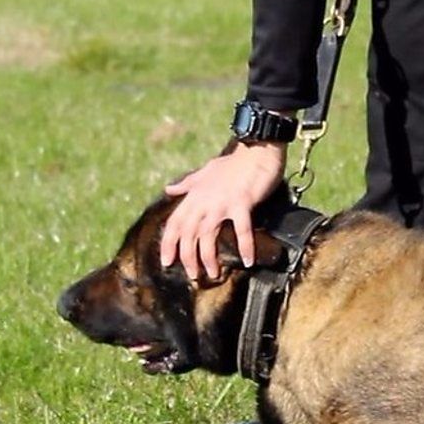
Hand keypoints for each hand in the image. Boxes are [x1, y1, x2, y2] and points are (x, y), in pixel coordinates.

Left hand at [160, 140, 286, 279]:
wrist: (257, 148)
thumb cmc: (233, 162)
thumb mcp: (205, 171)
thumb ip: (187, 184)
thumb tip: (168, 189)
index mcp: (194, 194)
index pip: (174, 223)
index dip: (168, 244)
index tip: (167, 262)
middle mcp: (204, 200)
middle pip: (189, 234)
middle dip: (188, 257)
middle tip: (194, 275)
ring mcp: (222, 202)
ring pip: (208, 235)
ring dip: (209, 258)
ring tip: (214, 274)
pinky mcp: (242, 202)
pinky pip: (241, 229)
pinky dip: (244, 246)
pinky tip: (247, 260)